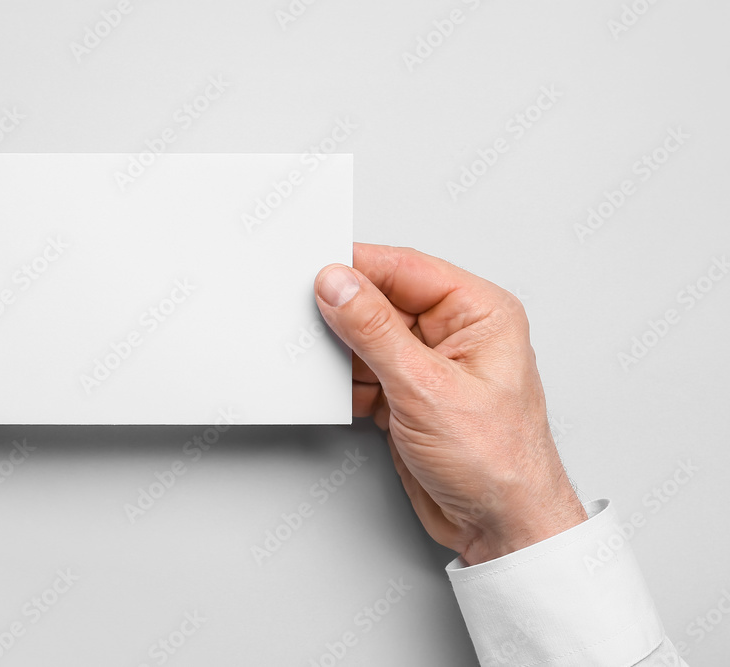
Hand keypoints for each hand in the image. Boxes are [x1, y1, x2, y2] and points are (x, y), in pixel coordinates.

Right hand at [315, 244, 586, 564]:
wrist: (501, 528)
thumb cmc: (498, 462)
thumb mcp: (426, 387)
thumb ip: (374, 331)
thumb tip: (338, 286)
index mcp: (479, 313)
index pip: (406, 269)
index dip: (358, 267)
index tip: (314, 271)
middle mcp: (455, 334)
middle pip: (382, 302)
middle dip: (344, 313)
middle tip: (305, 316)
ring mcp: (429, 366)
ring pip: (368, 340)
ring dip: (341, 353)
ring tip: (322, 364)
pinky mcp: (407, 397)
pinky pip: (364, 373)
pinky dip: (344, 383)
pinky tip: (336, 391)